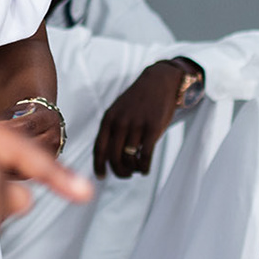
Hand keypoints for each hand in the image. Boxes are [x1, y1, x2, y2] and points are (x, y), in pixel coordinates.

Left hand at [94, 60, 185, 177]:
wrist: (159, 82)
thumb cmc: (137, 101)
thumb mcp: (118, 111)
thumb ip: (111, 130)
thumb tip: (106, 157)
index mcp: (108, 119)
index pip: (99, 148)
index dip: (98, 166)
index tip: (101, 176)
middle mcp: (120, 122)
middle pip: (113, 157)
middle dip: (119, 171)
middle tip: (126, 174)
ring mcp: (136, 125)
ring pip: (129, 159)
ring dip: (132, 169)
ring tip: (136, 169)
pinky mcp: (153, 128)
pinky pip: (145, 156)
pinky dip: (144, 167)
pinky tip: (145, 169)